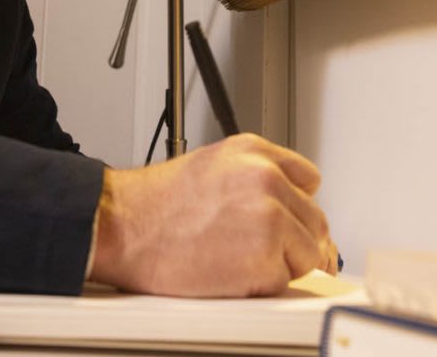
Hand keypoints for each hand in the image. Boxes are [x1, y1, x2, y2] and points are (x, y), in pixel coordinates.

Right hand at [88, 133, 335, 296]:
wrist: (122, 226)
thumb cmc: (153, 203)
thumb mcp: (210, 166)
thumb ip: (254, 178)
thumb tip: (287, 209)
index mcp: (253, 152)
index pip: (308, 180)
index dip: (294, 204)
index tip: (283, 218)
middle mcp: (266, 180)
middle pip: (314, 220)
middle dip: (292, 239)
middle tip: (253, 247)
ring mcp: (269, 220)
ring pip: (307, 253)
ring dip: (279, 262)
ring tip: (234, 256)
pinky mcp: (263, 261)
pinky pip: (283, 281)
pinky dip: (260, 284)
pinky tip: (228, 270)